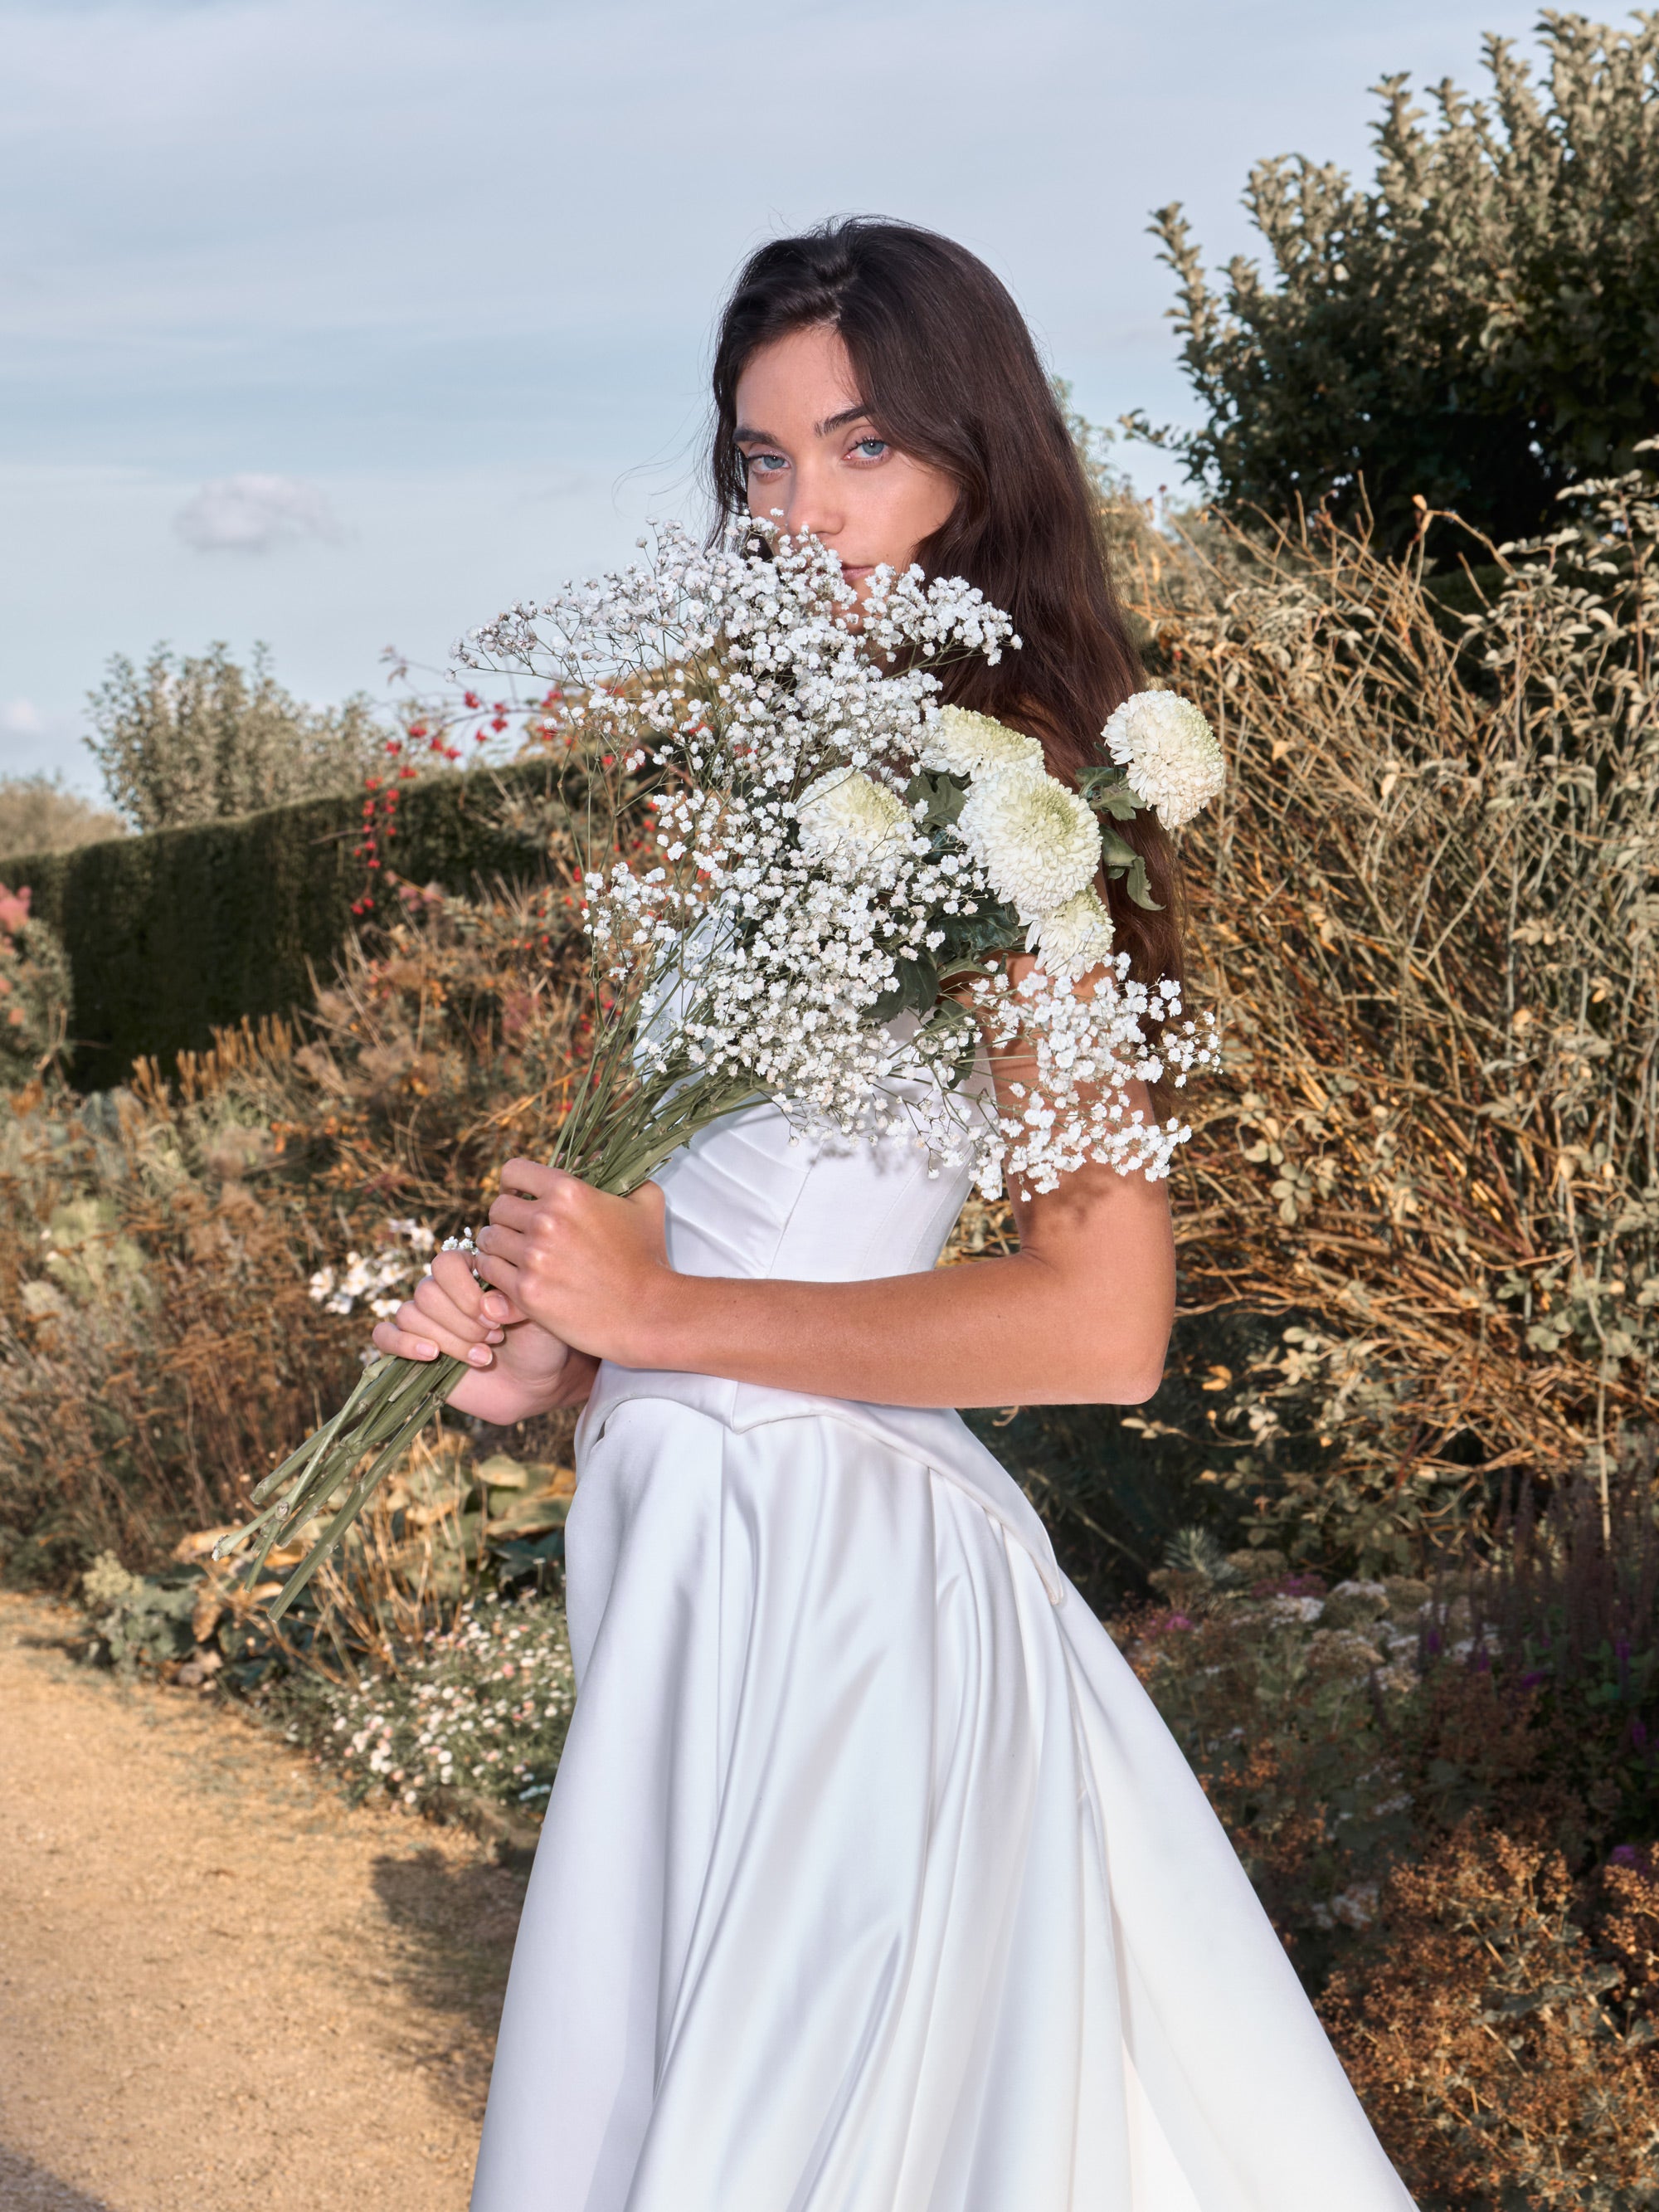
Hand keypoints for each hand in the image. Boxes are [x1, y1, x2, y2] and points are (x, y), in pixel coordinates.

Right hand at [370, 1248, 592, 1424]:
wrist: (537, 1384)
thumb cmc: (541, 1343)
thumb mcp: (542, 1314)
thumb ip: (517, 1300)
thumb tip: (486, 1305)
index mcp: (471, 1272)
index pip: (445, 1263)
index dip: (466, 1292)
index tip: (496, 1319)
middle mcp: (443, 1292)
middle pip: (426, 1292)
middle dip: (462, 1322)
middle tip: (495, 1340)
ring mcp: (425, 1320)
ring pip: (410, 1315)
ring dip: (449, 1340)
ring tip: (484, 1357)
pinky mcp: (410, 1349)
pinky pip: (384, 1335)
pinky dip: (402, 1343)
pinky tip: (432, 1355)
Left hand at [474, 1160, 675, 1369]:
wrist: (648, 1311)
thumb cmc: (647, 1258)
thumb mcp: (646, 1203)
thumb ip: (623, 1175)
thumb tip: (597, 1157)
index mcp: (569, 1192)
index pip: (513, 1172)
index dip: (514, 1184)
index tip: (519, 1197)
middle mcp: (546, 1219)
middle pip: (497, 1208)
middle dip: (505, 1219)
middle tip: (517, 1232)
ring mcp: (533, 1256)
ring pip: (489, 1240)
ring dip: (497, 1246)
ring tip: (511, 1255)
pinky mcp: (526, 1291)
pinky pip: (490, 1271)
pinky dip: (496, 1273)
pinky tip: (511, 1276)